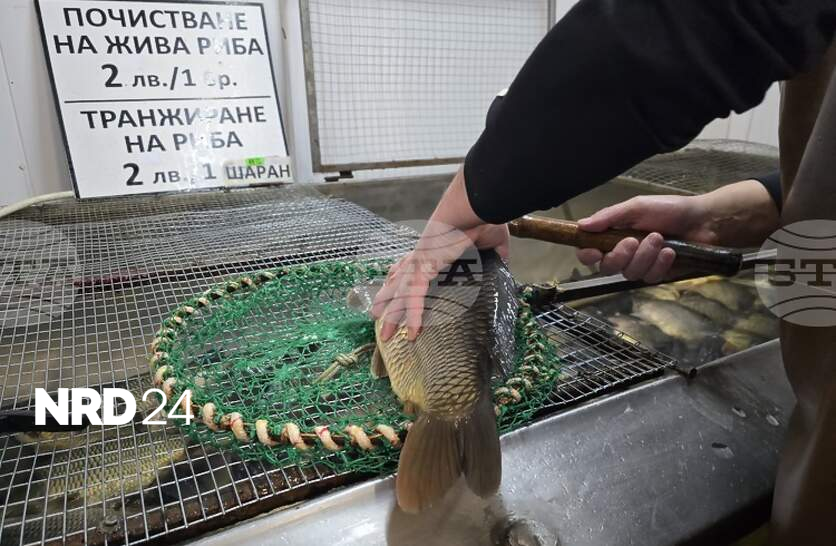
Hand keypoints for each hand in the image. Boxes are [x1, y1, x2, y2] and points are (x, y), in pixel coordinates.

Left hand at [371, 169, 507, 340]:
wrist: (476, 206)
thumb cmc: (483, 217)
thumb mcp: (492, 242)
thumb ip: (496, 255)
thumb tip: (505, 262)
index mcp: (434, 247)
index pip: (411, 264)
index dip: (399, 274)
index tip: (391, 281)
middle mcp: (422, 254)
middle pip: (399, 282)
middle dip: (388, 300)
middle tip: (377, 315)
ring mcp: (420, 261)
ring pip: (401, 295)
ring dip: (393, 315)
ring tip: (383, 333)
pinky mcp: (425, 267)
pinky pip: (416, 298)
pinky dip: (415, 317)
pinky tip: (412, 334)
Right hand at [576, 179, 779, 282]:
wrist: (703, 221)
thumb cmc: (669, 210)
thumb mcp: (637, 207)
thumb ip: (610, 216)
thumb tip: (582, 224)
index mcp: (613, 235)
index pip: (588, 252)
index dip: (587, 255)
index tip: (595, 251)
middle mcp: (623, 253)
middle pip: (606, 267)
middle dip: (620, 255)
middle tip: (634, 240)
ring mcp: (640, 265)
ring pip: (629, 273)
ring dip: (645, 256)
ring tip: (660, 239)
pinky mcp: (657, 274)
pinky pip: (649, 277)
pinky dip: (660, 264)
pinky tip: (671, 252)